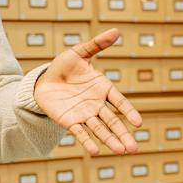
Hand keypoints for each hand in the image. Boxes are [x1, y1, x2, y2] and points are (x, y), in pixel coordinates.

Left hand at [33, 28, 142, 154]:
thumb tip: (116, 31)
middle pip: (112, 121)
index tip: (138, 123)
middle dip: (123, 134)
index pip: (119, 102)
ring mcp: (84, 114)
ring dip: (110, 140)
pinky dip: (88, 141)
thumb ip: (96, 45)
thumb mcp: (79, 53)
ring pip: (100, 129)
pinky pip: (80, 132)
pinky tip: (96, 151)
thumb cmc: (64, 66)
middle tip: (134, 148)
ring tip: (121, 151)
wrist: (44, 80)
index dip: (128, 111)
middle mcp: (96, 104)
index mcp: (103, 88)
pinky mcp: (70, 121)